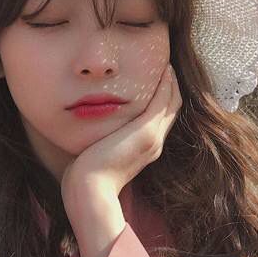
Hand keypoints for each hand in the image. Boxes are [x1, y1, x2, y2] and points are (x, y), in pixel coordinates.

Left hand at [61, 62, 181, 202]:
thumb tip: (90, 136)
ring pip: (171, 104)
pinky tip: (164, 70)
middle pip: (170, 110)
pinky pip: (163, 101)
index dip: (162, 101)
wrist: (89, 191)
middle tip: (167, 69)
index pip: (159, 120)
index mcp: (143, 151)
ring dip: (172, 83)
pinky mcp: (145, 131)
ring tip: (167, 66)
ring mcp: (152, 138)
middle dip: (170, 89)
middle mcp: (153, 144)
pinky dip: (167, 85)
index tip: (157, 82)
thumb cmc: (86, 178)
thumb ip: (100, 144)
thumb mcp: (97, 156)